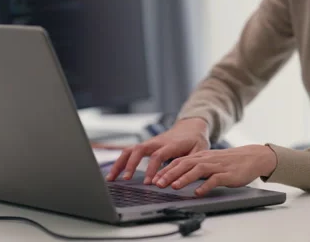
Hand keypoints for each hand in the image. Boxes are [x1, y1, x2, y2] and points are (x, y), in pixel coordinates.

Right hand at [93, 118, 209, 183]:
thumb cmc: (195, 141)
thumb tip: (179, 177)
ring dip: (120, 163)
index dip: (152, 169)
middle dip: (130, 164)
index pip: (158, 156)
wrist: (191, 127)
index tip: (149, 183)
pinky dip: (120, 162)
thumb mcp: (198, 151)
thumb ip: (189, 162)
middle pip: (139, 149)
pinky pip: (129, 152)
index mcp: (171, 144)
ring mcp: (150, 143)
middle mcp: (157, 142)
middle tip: (125, 179)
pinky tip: (114, 174)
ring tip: (111, 178)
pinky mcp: (145, 145)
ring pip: (131, 149)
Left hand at [151, 145, 276, 195]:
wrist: (252, 157)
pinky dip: (205, 186)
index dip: (166, 169)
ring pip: (198, 170)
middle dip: (170, 174)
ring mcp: (217, 166)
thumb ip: (197, 167)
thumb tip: (179, 176)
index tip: (155, 178)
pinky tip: (198, 192)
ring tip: (174, 186)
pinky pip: (215, 179)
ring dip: (184, 178)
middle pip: (185, 164)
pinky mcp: (227, 174)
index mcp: (202, 156)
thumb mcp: (211, 161)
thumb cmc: (230, 161)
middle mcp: (207, 159)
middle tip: (158, 184)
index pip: (180, 160)